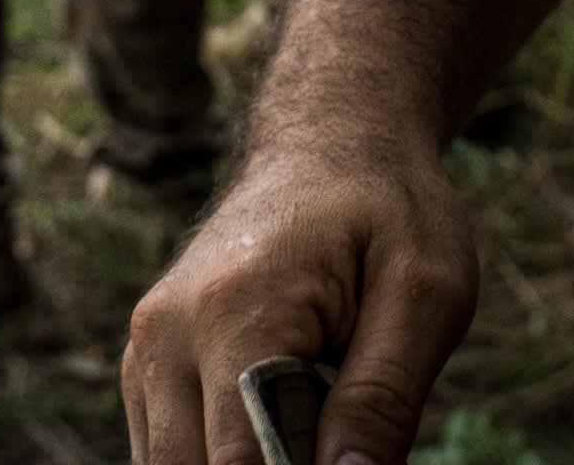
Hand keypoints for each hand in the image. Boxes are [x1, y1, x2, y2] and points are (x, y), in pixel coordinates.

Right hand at [122, 134, 480, 464]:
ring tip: (317, 419)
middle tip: (339, 440)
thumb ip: (384, 396)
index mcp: (233, 310)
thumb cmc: (387, 209)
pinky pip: (170, 450)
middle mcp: (165, 332)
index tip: (344, 460)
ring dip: (242, 464)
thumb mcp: (428, 290)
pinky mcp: (146, 364)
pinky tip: (284, 426)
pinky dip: (223, 456)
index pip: (238, 463)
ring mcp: (145, 349)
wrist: (329, 140)